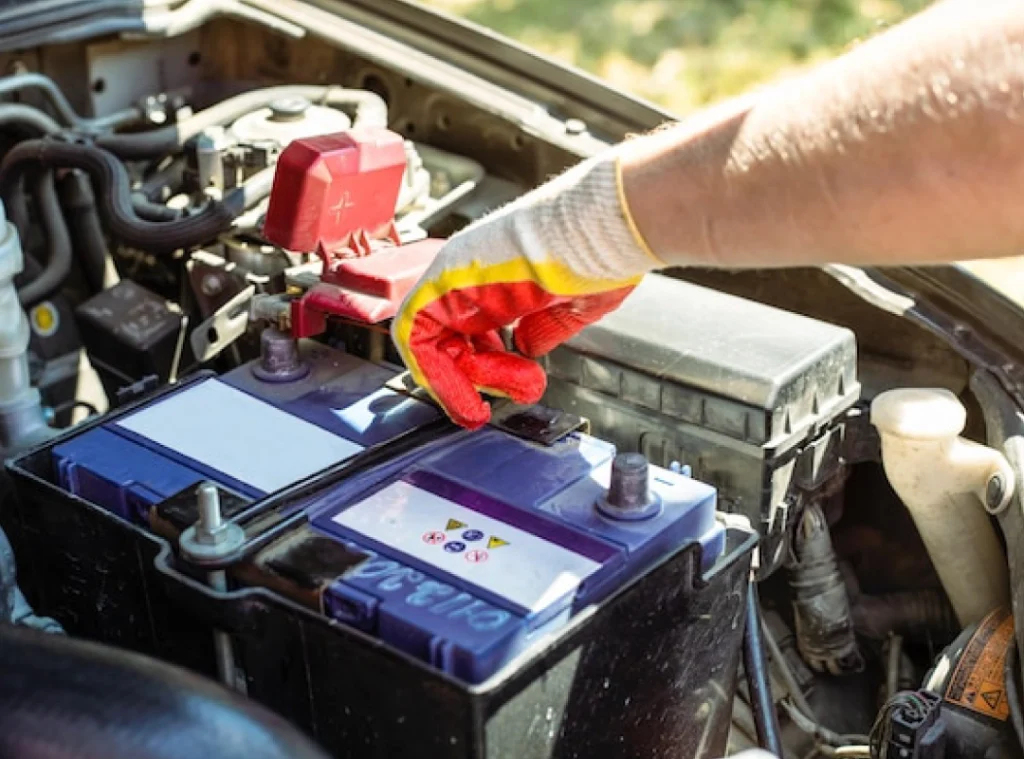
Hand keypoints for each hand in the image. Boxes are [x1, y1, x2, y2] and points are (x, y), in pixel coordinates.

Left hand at [391, 148, 662, 428]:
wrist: (600, 231)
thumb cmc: (599, 256)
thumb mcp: (574, 305)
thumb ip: (545, 326)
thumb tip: (528, 347)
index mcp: (502, 274)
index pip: (471, 326)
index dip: (486, 365)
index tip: (512, 389)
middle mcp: (472, 273)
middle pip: (447, 336)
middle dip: (473, 378)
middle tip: (499, 401)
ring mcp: (453, 275)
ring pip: (428, 341)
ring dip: (456, 384)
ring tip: (486, 407)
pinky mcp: (439, 283)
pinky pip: (416, 337)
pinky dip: (436, 377)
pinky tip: (469, 400)